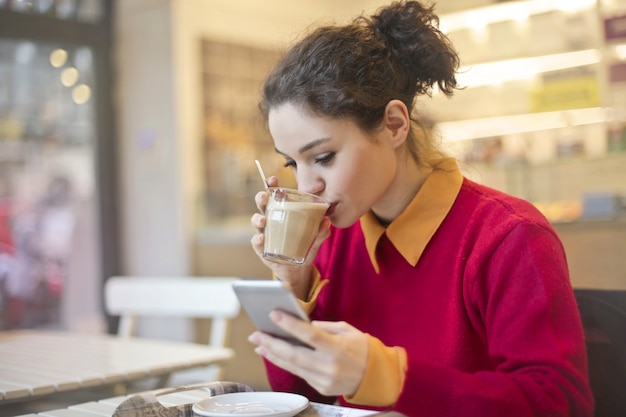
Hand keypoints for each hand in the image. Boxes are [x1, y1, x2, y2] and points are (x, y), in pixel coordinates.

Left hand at [248, 310, 367, 396]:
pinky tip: (275, 355)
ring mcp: (324, 379)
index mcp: (337, 347)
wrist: (376, 377)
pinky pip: (299, 373)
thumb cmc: (362, 348)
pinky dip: (285, 363)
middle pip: (294, 354)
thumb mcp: (347, 330)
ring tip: (259, 345)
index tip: (274, 314)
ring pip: (292, 366)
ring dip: (273, 355)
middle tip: (256, 334)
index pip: (309, 335)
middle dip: (271, 343)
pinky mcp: (321, 388)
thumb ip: (324, 327)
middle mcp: (329, 365)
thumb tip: (302, 325)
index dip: (290, 325)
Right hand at [250, 176, 329, 298]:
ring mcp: (265, 234)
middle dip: (261, 198)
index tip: (272, 180)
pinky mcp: (262, 249)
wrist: (296, 269)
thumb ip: (320, 232)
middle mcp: (271, 221)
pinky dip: (258, 240)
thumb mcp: (314, 240)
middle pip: (262, 205)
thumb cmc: (303, 248)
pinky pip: (257, 243)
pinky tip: (262, 238)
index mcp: (282, 213)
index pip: (275, 196)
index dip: (272, 186)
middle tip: (264, 196)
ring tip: (263, 219)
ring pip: (257, 222)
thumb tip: (326, 222)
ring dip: (258, 219)